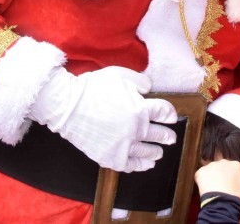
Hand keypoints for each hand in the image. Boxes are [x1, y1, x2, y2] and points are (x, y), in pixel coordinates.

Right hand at [29, 66, 177, 172]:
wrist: (67, 106)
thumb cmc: (92, 88)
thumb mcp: (119, 75)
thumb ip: (139, 81)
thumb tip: (150, 88)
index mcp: (140, 108)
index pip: (164, 112)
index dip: (170, 114)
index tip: (171, 117)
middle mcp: (136, 129)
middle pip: (159, 134)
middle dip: (167, 136)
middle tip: (171, 138)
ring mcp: (124, 145)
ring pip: (147, 152)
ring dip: (156, 152)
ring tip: (159, 153)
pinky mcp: (111, 157)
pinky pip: (130, 165)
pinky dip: (140, 166)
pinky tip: (145, 164)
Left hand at [195, 160, 239, 201]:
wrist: (222, 205)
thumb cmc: (237, 198)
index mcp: (235, 164)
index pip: (231, 169)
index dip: (231, 179)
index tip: (231, 187)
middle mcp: (222, 162)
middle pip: (220, 168)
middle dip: (221, 177)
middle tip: (223, 189)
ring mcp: (210, 166)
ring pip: (210, 171)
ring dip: (211, 178)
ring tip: (216, 190)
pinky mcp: (200, 172)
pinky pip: (200, 175)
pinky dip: (202, 181)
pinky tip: (207, 189)